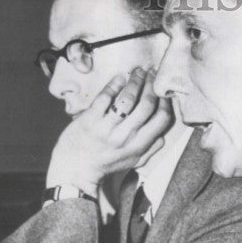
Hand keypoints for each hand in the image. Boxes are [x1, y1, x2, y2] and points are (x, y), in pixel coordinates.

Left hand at [46, 67, 173, 193]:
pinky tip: (119, 78)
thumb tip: (163, 135)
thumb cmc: (106, 164)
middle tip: (152, 74)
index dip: (165, 102)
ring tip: (138, 72)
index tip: (162, 91)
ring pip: (128, 99)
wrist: (76, 170)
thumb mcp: (133, 162)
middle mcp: (125, 137)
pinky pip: (105, 98)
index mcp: (139, 147)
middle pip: (146, 105)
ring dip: (135, 81)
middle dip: (152, 86)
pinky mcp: (90, 120)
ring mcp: (107, 128)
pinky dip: (114, 85)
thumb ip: (150, 149)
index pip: (161, 120)